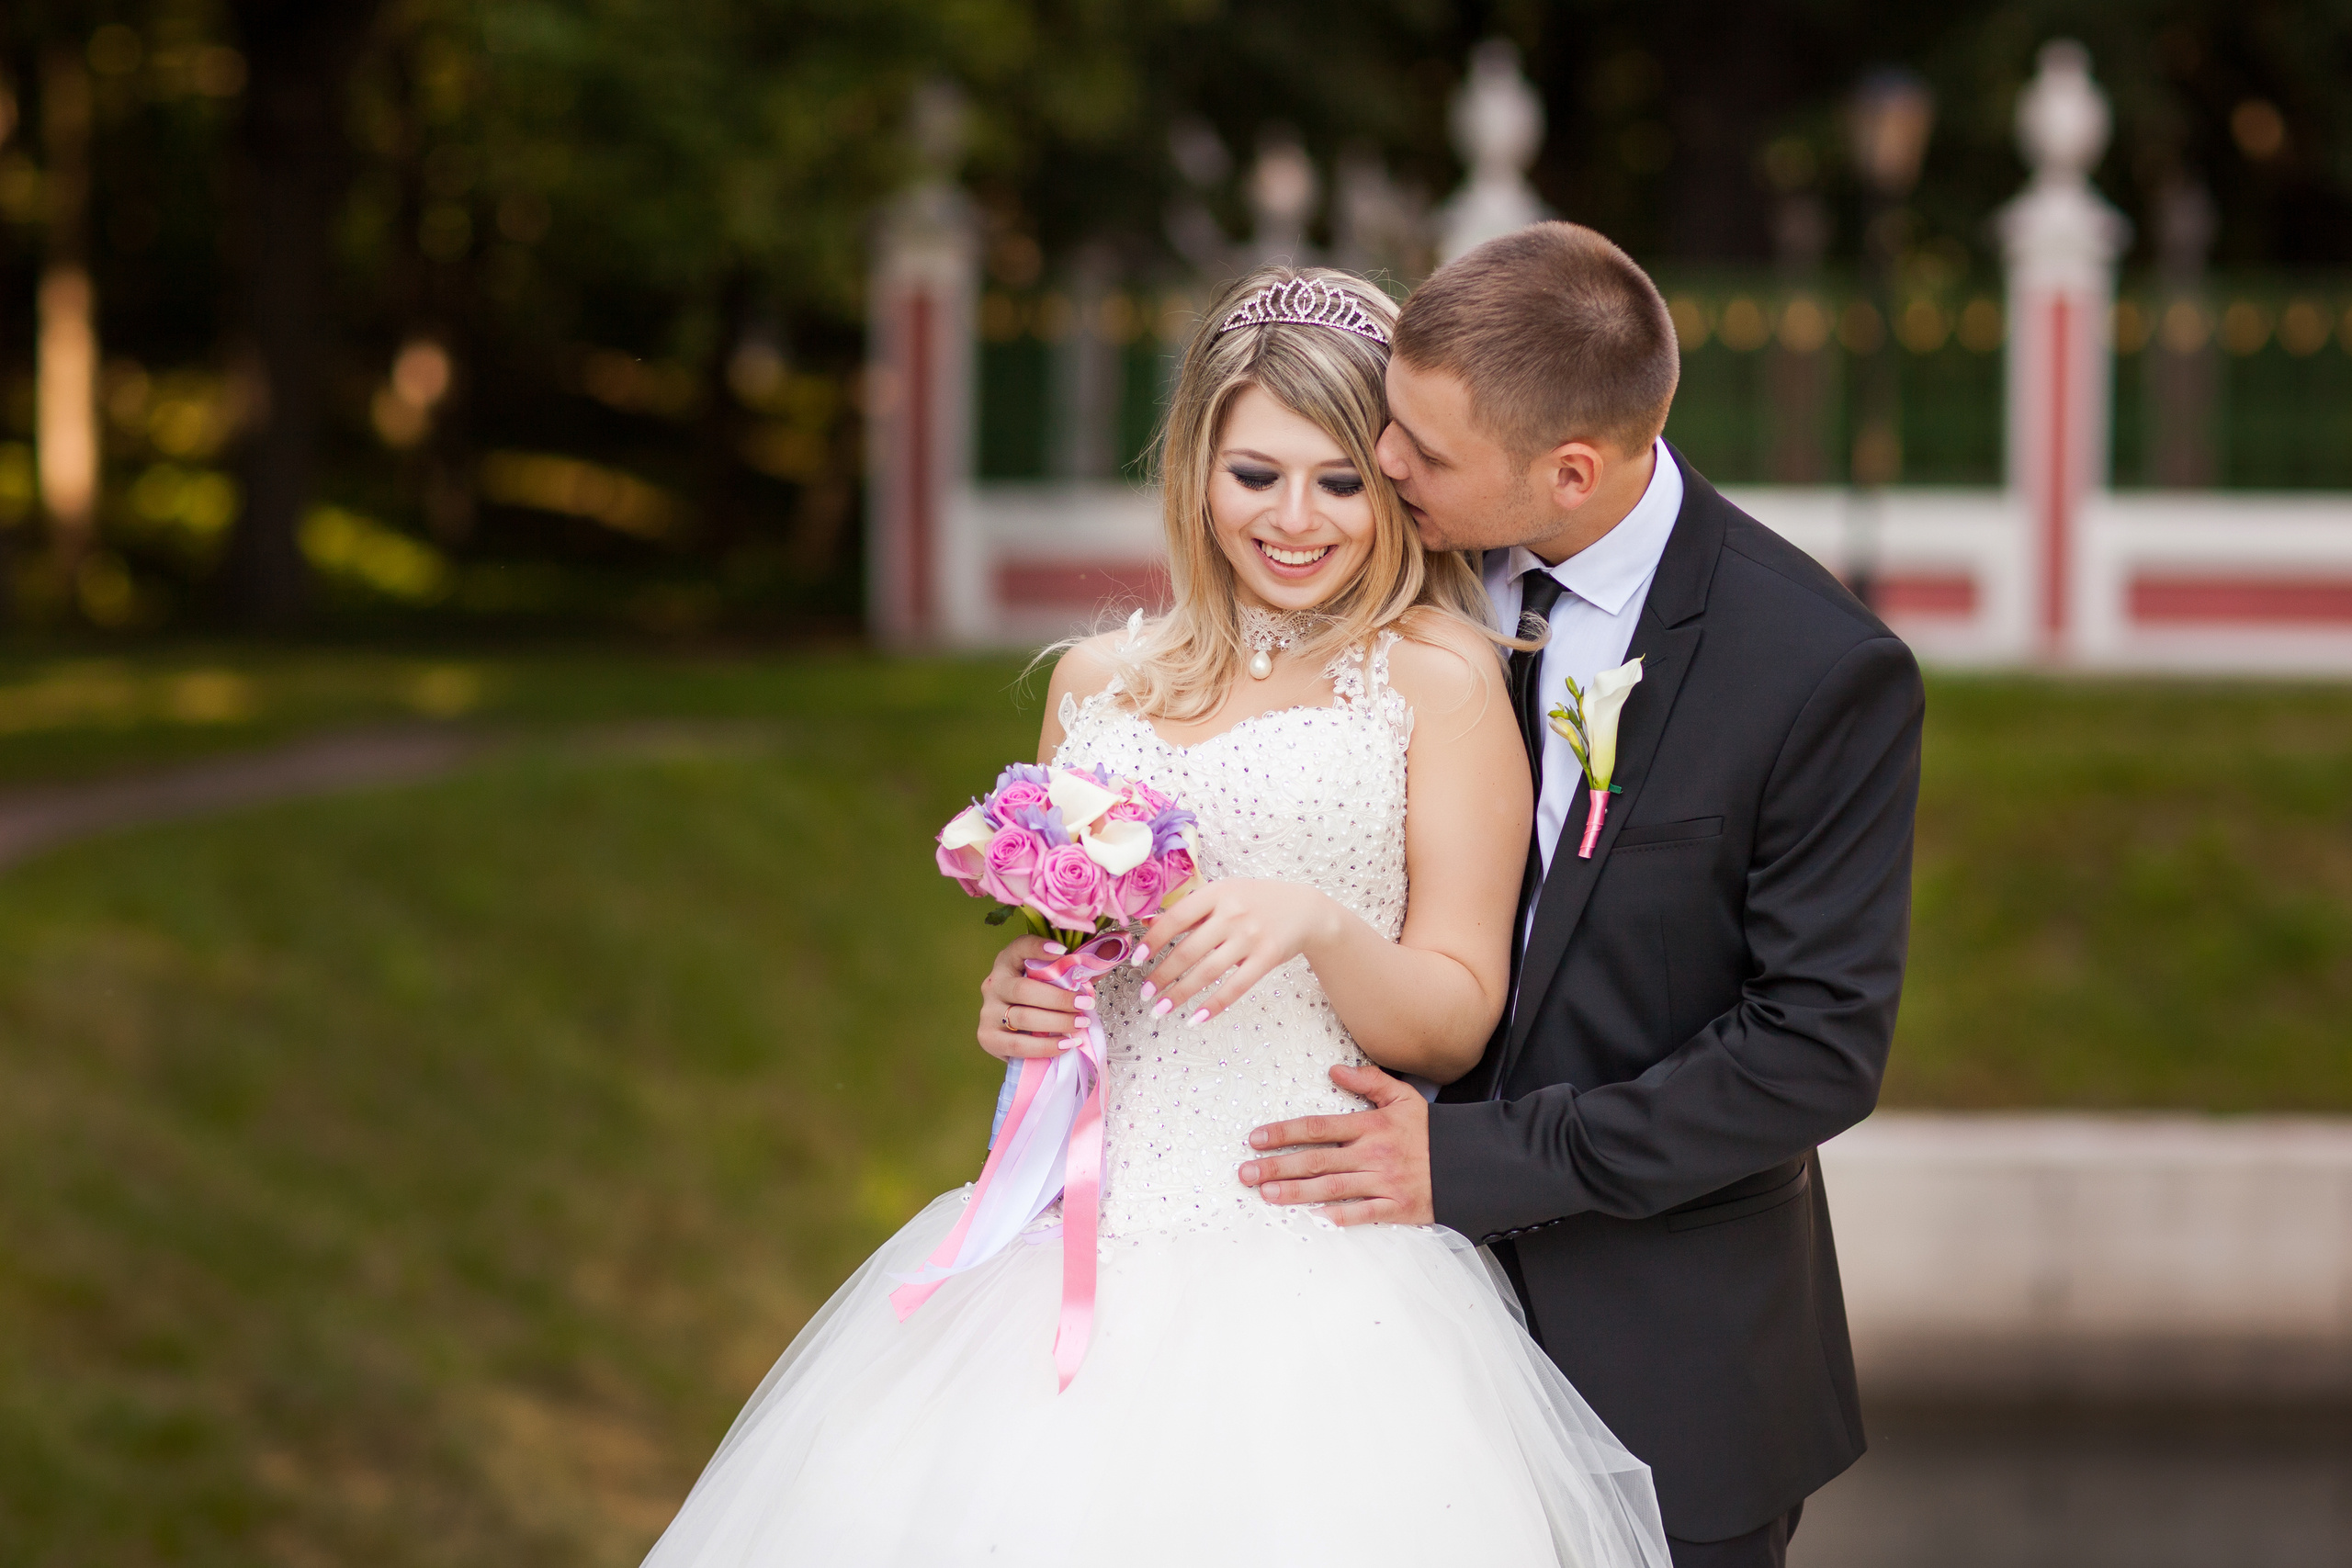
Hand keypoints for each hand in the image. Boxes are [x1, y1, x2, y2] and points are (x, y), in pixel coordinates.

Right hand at [977, 934, 1089, 1059]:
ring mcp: (987, 1012)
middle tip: (1085, 1005)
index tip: (1063, 951)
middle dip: (1059, 999)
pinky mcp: (988, 1038)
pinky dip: (1045, 1047)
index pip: (1019, 947)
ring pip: (1022, 1017)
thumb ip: (1083, 965)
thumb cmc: (1043, 1000)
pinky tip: (1067, 1044)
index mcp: (1008, 962)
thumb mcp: (1060, 979)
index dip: (1038, 948)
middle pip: (1024, 989)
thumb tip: (1116, 947)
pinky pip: (1018, 1045)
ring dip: (1057, 1023)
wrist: (1022, 1032)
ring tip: (1081, 1025)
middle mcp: (993, 984)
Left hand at [1134, 878, 1341, 1024]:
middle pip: (1188, 950)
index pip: (1177, 917)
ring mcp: (1251, 936)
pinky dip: (1214, 1005)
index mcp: (1217, 893)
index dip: (1154, 940)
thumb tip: (1149, 924)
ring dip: (1180, 994)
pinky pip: (1236, 987)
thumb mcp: (1224, 894)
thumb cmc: (1257, 901)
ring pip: (1208, 971)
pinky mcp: (1267, 957)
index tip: (1136, 960)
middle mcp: (1233, 913)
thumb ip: (1191, 910)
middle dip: (1162, 975)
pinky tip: (1196, 1018)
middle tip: (1145, 993)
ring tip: (1161, 1010)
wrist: (1306, 909)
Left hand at [1237, 1062, 1432, 1226]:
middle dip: (1277, 1166)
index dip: (1284, 1132)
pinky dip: (1339, 1216)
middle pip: (1316, 1160)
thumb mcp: (1403, 1097)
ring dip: (1295, 1192)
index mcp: (1371, 1126)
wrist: (1470, 1162)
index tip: (1256, 1139)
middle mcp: (1373, 1154)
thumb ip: (1369, 1081)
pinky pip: (1363, 1212)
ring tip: (1266, 1194)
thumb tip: (1335, 1069)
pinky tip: (1313, 1219)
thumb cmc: (1431, 1131)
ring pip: (1332, 1187)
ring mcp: (1384, 1182)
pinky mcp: (1397, 1207)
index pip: (1318, 1127)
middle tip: (1246, 1172)